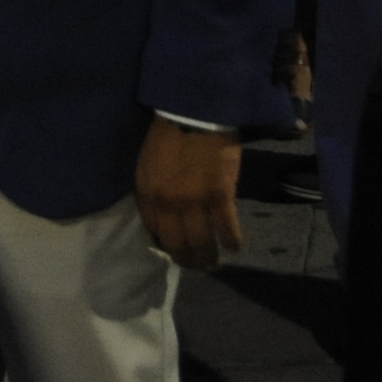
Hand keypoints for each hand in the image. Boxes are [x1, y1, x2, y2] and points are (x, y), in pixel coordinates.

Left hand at [135, 118, 243, 269]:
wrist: (194, 115)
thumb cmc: (168, 135)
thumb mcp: (147, 164)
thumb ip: (152, 190)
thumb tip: (161, 215)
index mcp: (147, 194)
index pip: (154, 230)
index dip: (166, 243)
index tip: (174, 248)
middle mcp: (168, 204)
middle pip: (177, 243)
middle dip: (186, 260)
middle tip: (196, 266)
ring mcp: (195, 203)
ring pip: (201, 242)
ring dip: (208, 257)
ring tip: (213, 264)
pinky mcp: (220, 197)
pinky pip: (226, 228)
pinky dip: (231, 241)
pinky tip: (234, 248)